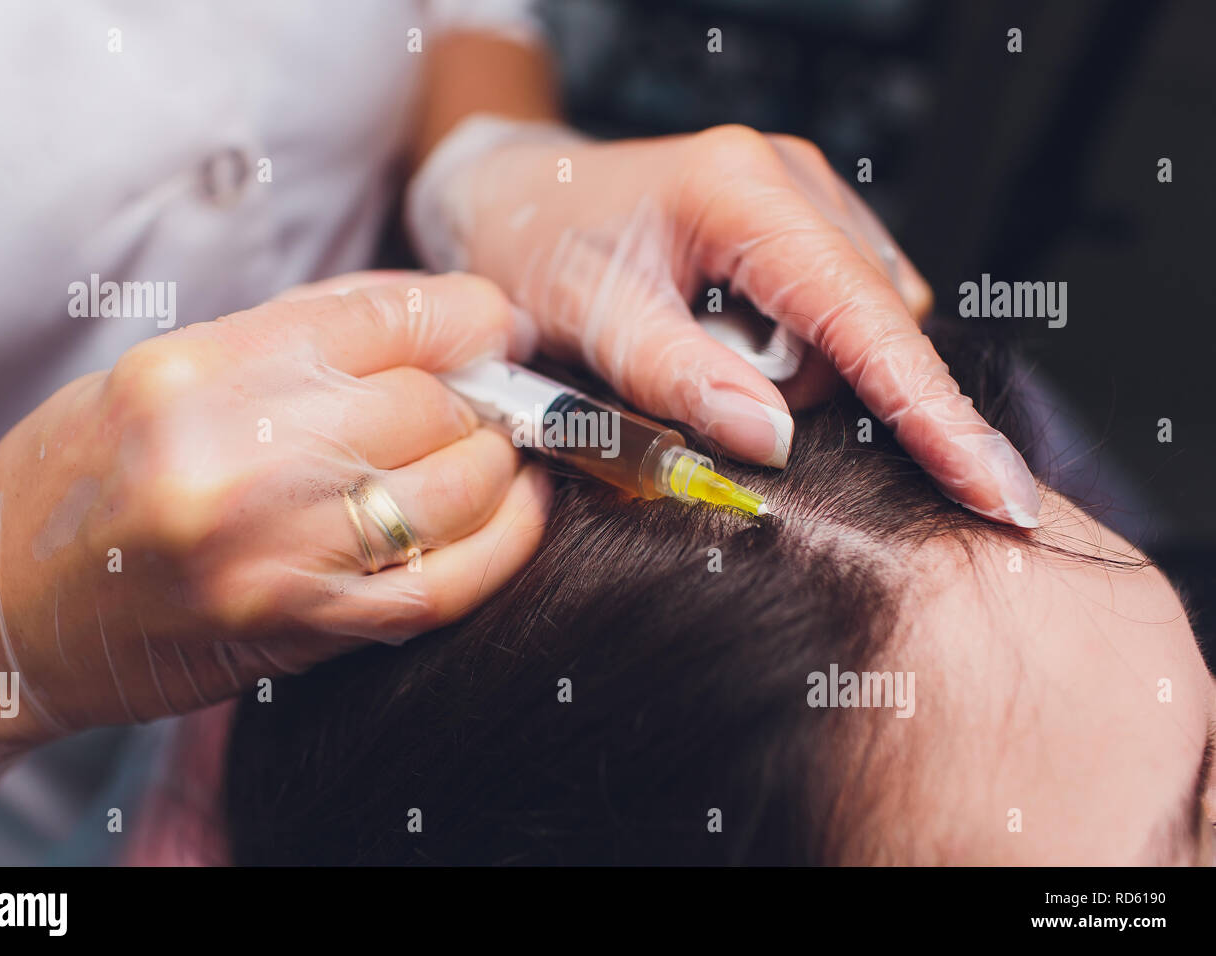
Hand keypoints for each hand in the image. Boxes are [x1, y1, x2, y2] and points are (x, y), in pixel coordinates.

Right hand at [0, 272, 550, 802]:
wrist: (2, 608)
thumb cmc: (87, 476)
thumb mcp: (170, 370)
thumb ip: (308, 336)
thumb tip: (451, 316)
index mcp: (198, 374)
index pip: (387, 318)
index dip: (469, 316)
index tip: (494, 325)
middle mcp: (235, 461)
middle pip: (430, 402)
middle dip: (480, 394)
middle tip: (489, 395)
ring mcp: (271, 554)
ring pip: (454, 486)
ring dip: (497, 462)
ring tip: (493, 450)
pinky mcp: (300, 629)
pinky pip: (445, 583)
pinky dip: (505, 542)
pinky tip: (517, 510)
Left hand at [409, 119, 1040, 527]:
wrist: (512, 197)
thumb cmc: (536, 246)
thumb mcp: (587, 320)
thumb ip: (679, 378)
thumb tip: (771, 438)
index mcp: (743, 192)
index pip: (864, 317)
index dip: (931, 411)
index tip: (990, 486)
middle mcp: (791, 181)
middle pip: (870, 327)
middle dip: (810, 391)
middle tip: (696, 386)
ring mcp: (801, 197)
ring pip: (857, 327)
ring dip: (791, 375)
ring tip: (690, 350)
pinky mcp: (796, 224)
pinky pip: (834, 316)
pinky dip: (790, 355)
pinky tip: (718, 340)